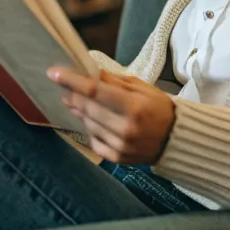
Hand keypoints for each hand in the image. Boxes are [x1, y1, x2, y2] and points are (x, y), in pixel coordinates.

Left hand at [47, 67, 175, 164]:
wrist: (175, 139)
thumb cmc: (158, 107)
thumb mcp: (141, 87)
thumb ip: (114, 81)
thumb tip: (89, 71)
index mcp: (133, 106)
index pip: (94, 91)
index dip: (72, 81)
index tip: (54, 73)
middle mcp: (125, 128)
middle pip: (87, 108)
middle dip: (72, 95)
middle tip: (64, 87)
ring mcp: (120, 145)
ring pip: (88, 124)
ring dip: (79, 111)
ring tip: (76, 102)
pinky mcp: (117, 158)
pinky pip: (94, 141)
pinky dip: (90, 129)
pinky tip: (93, 121)